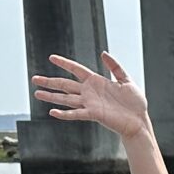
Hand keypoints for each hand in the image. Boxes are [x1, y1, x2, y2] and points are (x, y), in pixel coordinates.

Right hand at [33, 51, 151, 140]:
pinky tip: (52, 112)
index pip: (76, 69)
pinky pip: (76, 113)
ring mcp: (90, 104)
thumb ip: (114, 66)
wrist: (139, 121)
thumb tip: (103, 53)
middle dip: (49, 82)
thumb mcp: (126, 80)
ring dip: (51, 97)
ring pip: (66, 99)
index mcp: (96, 82)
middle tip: (34, 79)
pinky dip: (64, 114)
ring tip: (37, 93)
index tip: (51, 58)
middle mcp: (89, 93)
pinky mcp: (94, 114)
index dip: (64, 63)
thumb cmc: (135, 103)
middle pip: (65, 85)